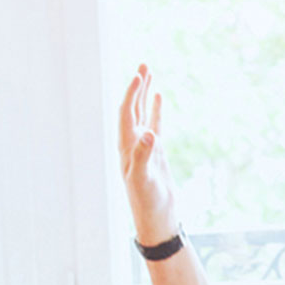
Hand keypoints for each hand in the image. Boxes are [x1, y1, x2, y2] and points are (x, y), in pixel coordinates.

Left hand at [118, 64, 177, 244]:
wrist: (156, 219)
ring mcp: (144, 147)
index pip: (126, 113)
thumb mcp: (144, 179)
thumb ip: (145, 156)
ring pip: (142, 113)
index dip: (131, 93)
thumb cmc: (148, 202)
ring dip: (145, 94)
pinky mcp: (156, 153)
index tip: (140, 75)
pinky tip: (158, 99)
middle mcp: (132, 143)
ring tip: (149, 74)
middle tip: (144, 65)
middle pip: (131, 108)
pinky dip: (156, 110)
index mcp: (126, 146)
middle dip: (137, 87)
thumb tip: (149, 133)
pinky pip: (155, 125)